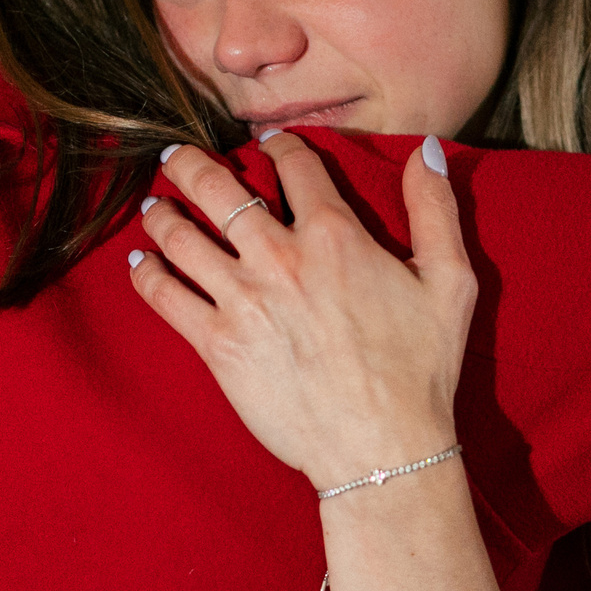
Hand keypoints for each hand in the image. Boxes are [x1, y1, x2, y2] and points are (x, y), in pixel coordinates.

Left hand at [129, 134, 475, 486]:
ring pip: (181, 237)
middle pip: (217, 189)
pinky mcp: (217, 344)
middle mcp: (280, 258)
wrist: (383, 447)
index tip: (264, 143)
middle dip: (189, 163)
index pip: (293, 165)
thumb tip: (427, 150)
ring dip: (161, 214)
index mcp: (334, 235)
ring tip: (153, 206)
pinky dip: (146, 274)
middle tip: (173, 154)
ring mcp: (242, 300)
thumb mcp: (450, 281)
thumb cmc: (421, 369)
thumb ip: (436, 209)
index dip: (276, 145)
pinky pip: (165, 297)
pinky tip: (141, 263)